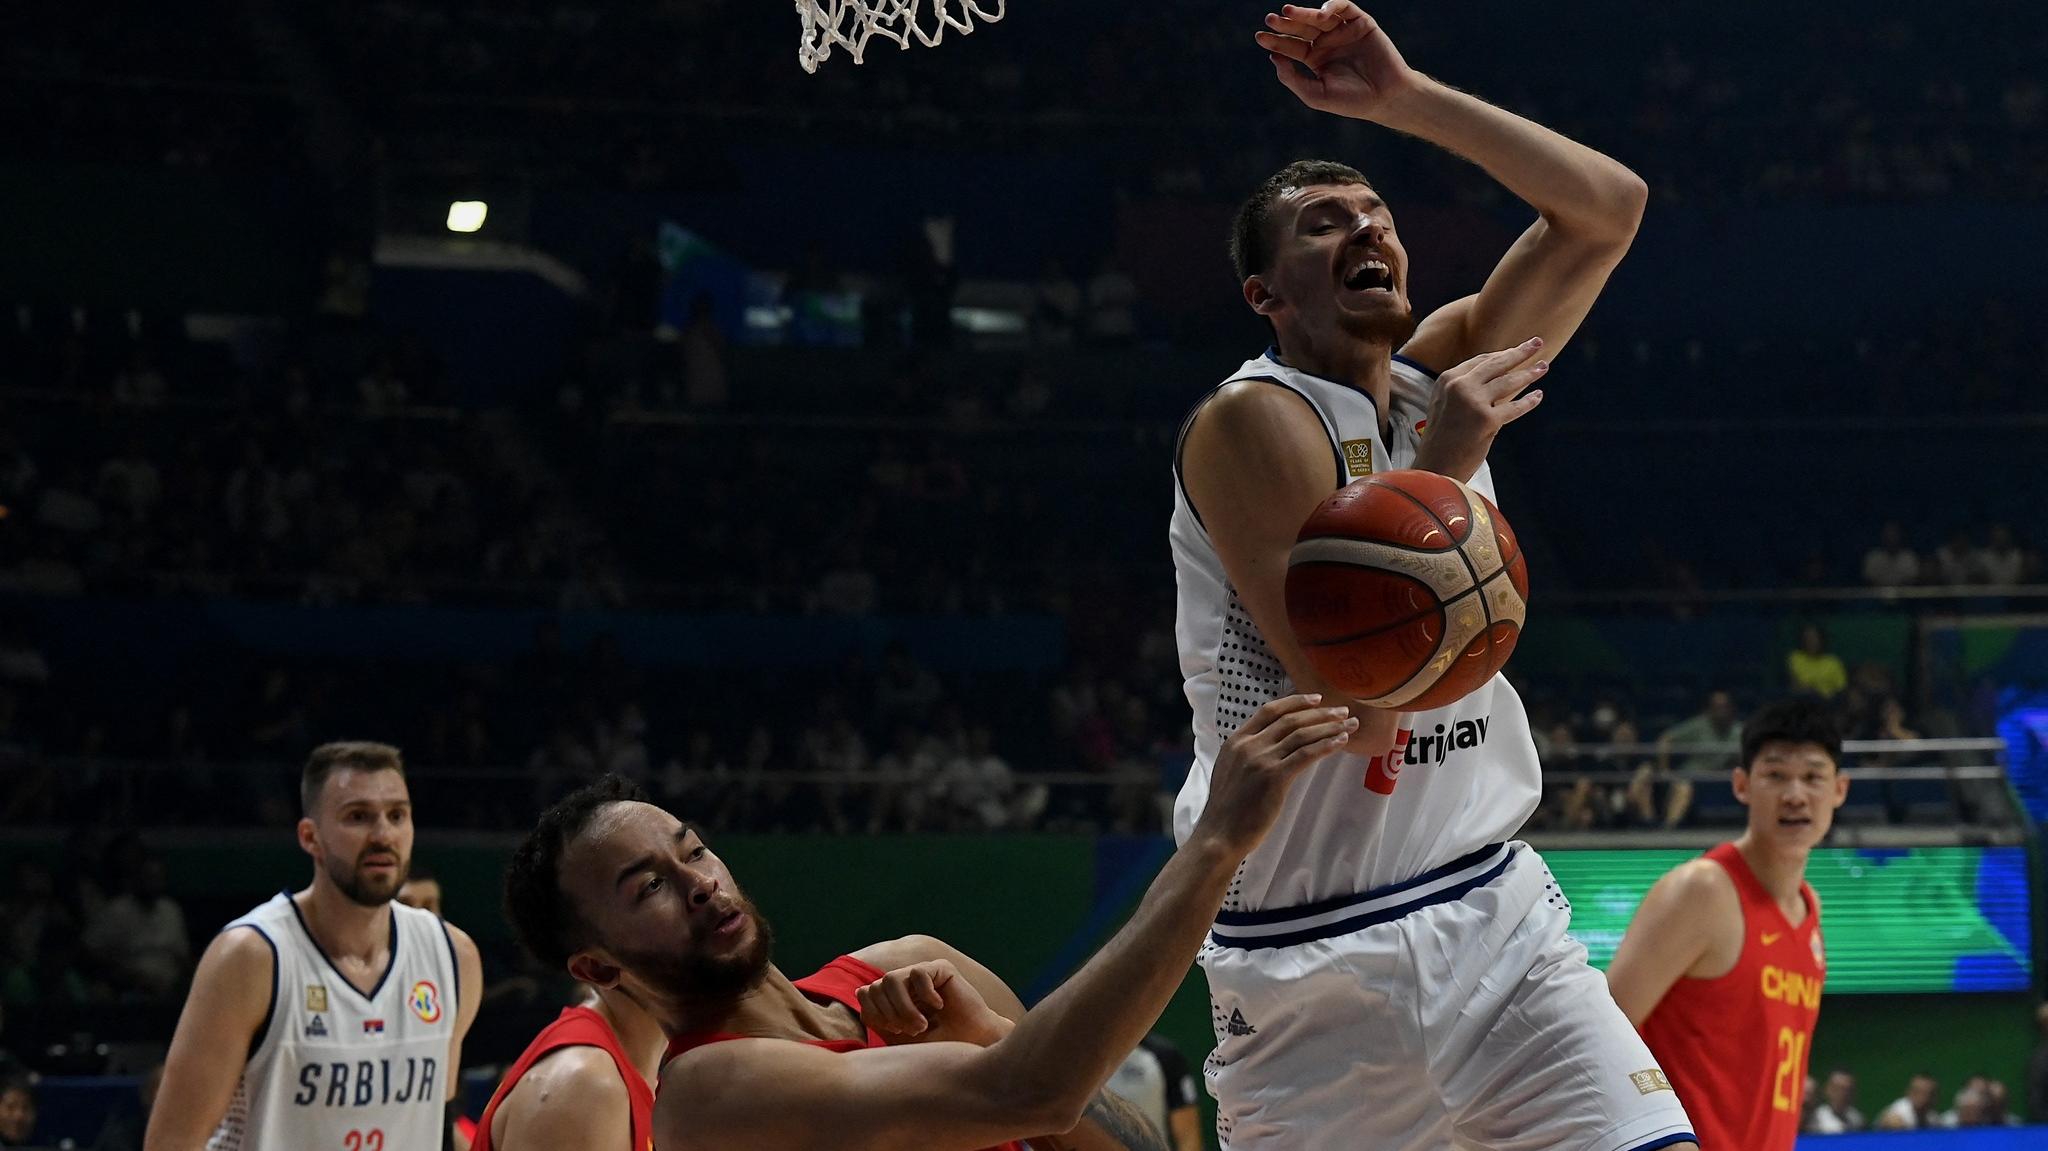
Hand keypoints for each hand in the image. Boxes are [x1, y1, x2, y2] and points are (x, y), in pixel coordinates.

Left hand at [855, 959, 1012, 1047]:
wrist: (973, 1046)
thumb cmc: (937, 1045)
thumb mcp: (900, 1036)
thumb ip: (879, 1018)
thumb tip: (861, 992)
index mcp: (893, 996)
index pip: (866, 994)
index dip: (875, 1014)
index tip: (895, 1032)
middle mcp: (906, 981)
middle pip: (876, 987)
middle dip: (889, 1014)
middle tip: (911, 1031)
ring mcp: (923, 973)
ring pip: (892, 978)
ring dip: (903, 1007)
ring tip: (921, 1025)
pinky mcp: (941, 968)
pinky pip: (917, 973)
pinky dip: (924, 995)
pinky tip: (939, 1007)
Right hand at [1192, 694, 1356, 854]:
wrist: (1220, 833)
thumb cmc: (1227, 809)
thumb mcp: (1230, 770)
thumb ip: (1247, 753)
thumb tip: (1271, 745)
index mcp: (1237, 740)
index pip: (1269, 711)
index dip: (1295, 702)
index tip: (1317, 699)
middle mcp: (1249, 745)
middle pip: (1290, 719)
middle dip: (1320, 712)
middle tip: (1343, 710)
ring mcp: (1261, 760)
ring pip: (1301, 734)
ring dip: (1329, 726)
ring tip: (1349, 724)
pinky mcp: (1274, 777)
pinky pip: (1306, 754)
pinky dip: (1327, 745)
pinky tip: (1341, 742)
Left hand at [1255, 3, 1422, 122]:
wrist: (1385, 98)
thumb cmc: (1351, 101)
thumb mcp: (1315, 94)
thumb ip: (1292, 78)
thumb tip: (1273, 58)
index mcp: (1315, 58)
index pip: (1291, 46)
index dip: (1275, 41)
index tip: (1260, 37)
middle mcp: (1328, 42)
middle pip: (1301, 28)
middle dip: (1285, 23)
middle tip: (1270, 19)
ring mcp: (1344, 31)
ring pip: (1319, 16)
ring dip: (1304, 12)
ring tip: (1287, 11)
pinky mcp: (1361, 23)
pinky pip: (1345, 8)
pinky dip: (1332, 6)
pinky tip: (1320, 13)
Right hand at [1410, 337, 1547, 482]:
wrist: (1435, 466)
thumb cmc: (1441, 440)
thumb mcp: (1445, 405)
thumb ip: (1463, 389)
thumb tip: (1494, 378)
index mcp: (1447, 379)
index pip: (1481, 360)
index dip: (1502, 354)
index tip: (1517, 349)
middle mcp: (1459, 386)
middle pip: (1496, 364)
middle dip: (1519, 353)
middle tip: (1537, 343)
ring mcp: (1473, 402)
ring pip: (1508, 382)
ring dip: (1529, 373)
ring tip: (1543, 367)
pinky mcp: (1486, 419)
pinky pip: (1514, 407)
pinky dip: (1528, 401)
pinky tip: (1538, 396)